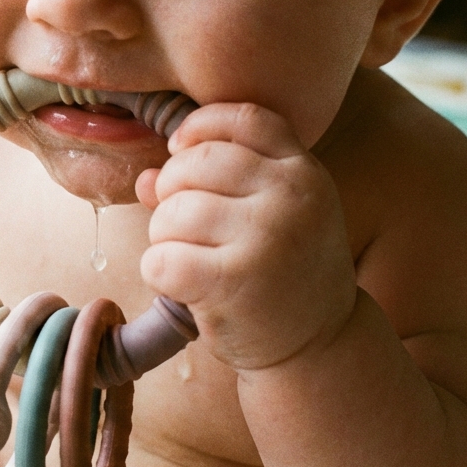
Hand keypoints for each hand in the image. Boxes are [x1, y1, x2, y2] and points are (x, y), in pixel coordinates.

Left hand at [135, 103, 355, 370]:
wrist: (319, 348)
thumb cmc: (284, 274)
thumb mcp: (268, 218)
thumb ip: (215, 185)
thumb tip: (146, 179)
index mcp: (303, 172)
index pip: (243, 119)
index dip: (199, 127)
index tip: (180, 150)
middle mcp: (290, 197)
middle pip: (195, 163)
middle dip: (172, 193)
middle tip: (187, 230)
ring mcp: (264, 238)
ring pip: (172, 212)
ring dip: (164, 239)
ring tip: (191, 262)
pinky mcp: (233, 282)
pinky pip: (161, 259)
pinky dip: (158, 273)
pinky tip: (183, 287)